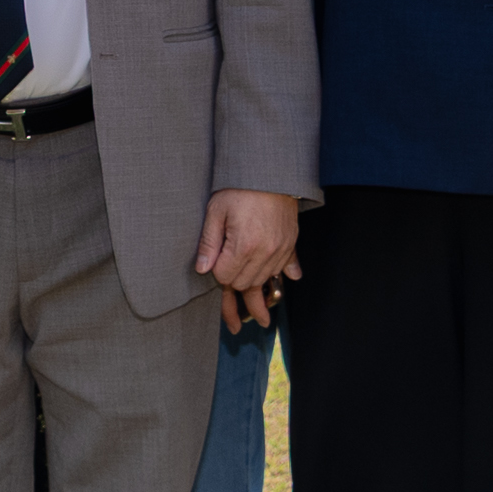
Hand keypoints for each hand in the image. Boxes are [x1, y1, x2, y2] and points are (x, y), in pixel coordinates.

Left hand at [194, 188, 303, 331]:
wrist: (271, 172)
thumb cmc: (240, 188)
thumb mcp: (215, 210)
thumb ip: (209, 242)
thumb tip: (202, 268)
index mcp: (243, 246)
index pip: (225, 278)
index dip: (217, 274)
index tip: (213, 265)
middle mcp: (265, 252)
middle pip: (245, 284)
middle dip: (234, 287)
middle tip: (231, 305)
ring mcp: (280, 249)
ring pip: (264, 281)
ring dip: (256, 291)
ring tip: (260, 319)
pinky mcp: (290, 243)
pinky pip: (286, 267)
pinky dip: (281, 276)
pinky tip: (282, 284)